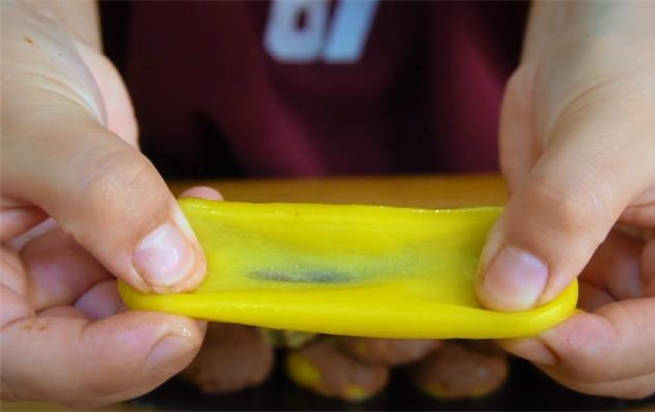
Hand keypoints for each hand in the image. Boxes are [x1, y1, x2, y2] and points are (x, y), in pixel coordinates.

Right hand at [1, 2, 207, 405]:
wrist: (14, 55)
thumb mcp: (29, 125)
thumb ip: (98, 193)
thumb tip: (173, 268)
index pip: (20, 361)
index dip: (101, 363)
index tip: (177, 332)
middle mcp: (0, 296)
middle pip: (79, 352)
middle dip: (154, 324)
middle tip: (211, 286)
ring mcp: (45, 279)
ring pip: (122, 316)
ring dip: (177, 284)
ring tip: (211, 238)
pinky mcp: (88, 256)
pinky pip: (142, 271)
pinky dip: (179, 250)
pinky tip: (200, 211)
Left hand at [476, 2, 654, 397]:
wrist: (605, 22)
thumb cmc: (636, 57)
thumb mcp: (606, 135)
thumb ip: (562, 216)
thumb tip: (508, 297)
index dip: (589, 349)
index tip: (516, 324)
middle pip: (616, 355)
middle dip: (553, 344)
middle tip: (492, 310)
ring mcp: (625, 266)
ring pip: (574, 332)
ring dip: (522, 321)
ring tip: (481, 288)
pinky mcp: (578, 249)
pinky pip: (544, 294)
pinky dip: (509, 293)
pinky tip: (484, 269)